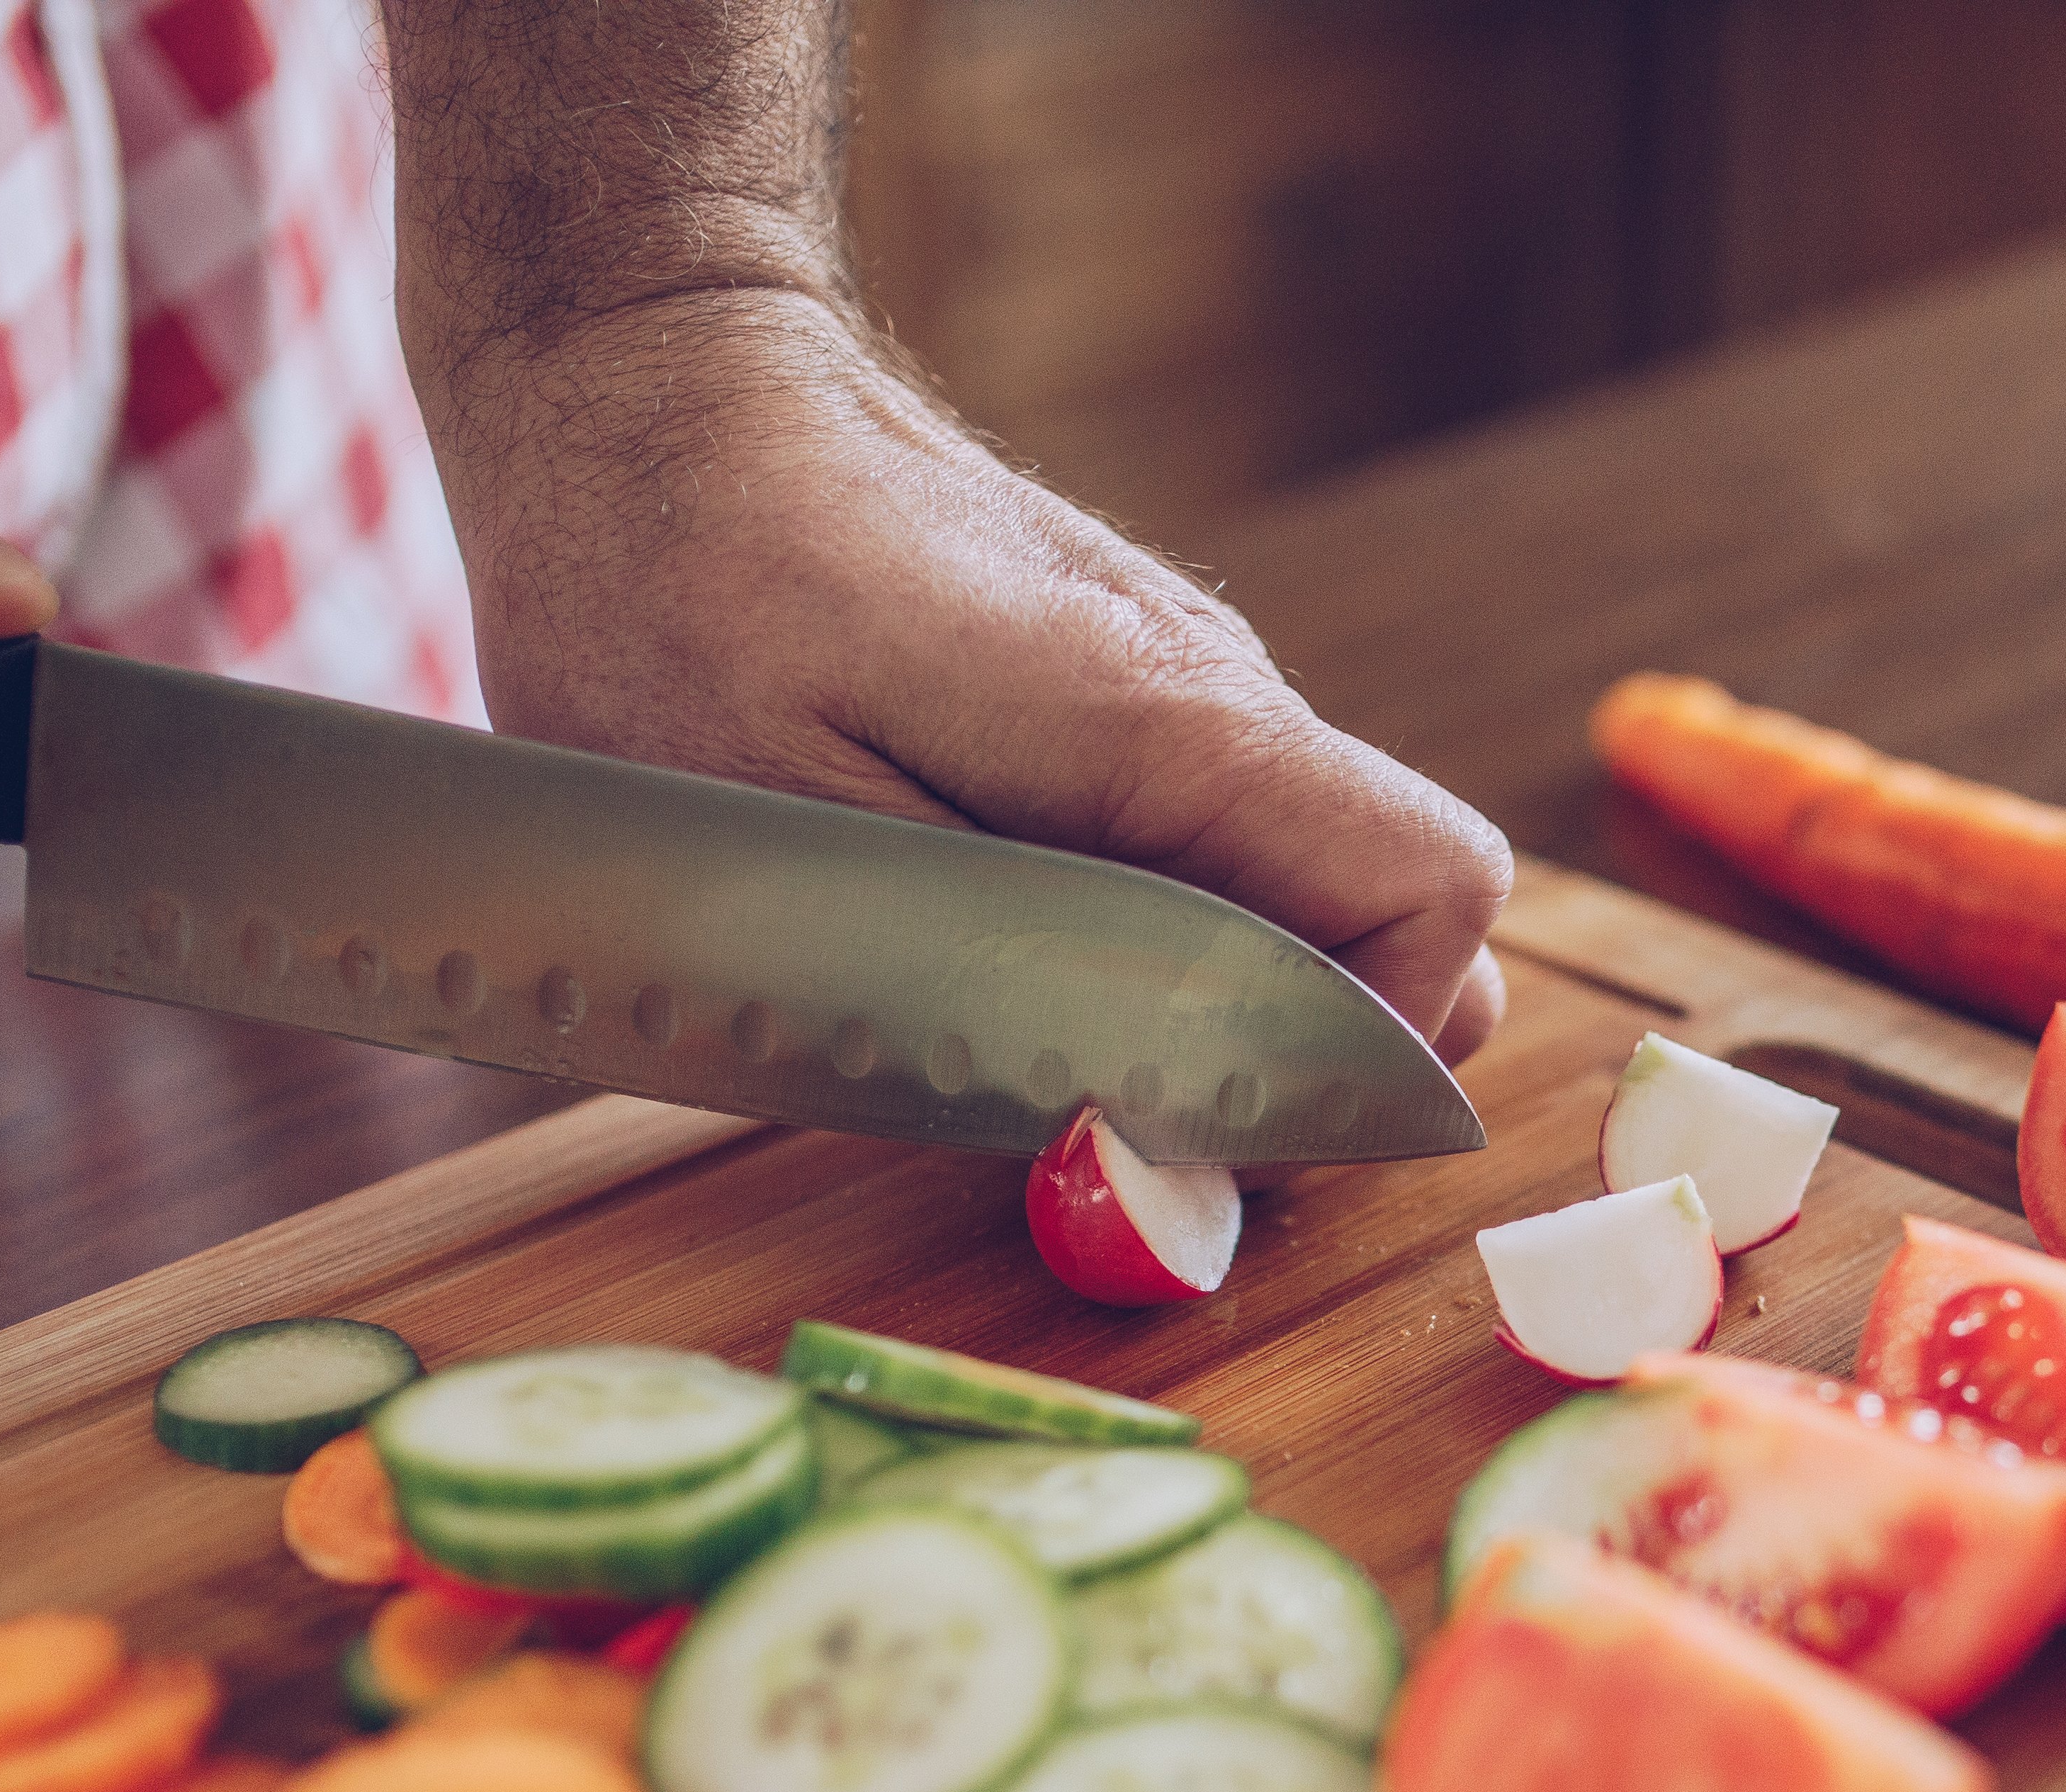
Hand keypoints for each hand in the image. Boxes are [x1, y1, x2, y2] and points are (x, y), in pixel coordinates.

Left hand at [414, 291, 1511, 1058]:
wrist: (635, 379)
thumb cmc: (666, 590)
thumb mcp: (799, 838)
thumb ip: (1004, 991)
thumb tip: (1160, 1139)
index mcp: (1165, 721)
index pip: (1431, 898)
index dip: (1360, 1054)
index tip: (1200, 1126)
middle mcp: (1218, 695)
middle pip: (1406, 925)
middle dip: (1297, 1064)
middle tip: (1106, 1110)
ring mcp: (1182, 690)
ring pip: (1305, 905)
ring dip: (1204, 1009)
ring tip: (1006, 1018)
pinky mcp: (1125, 701)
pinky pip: (1211, 862)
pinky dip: (1145, 945)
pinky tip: (983, 934)